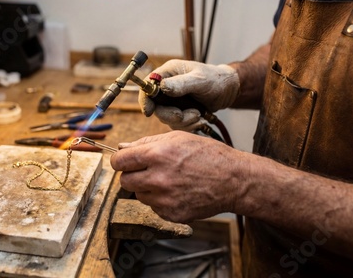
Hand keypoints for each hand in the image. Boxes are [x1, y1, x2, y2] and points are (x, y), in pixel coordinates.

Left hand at [110, 131, 247, 222]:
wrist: (233, 180)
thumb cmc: (208, 155)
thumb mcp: (177, 138)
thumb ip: (146, 143)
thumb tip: (123, 147)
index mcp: (157, 155)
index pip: (119, 161)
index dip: (120, 160)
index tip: (124, 161)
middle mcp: (158, 178)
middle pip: (124, 181)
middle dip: (132, 175)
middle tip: (147, 171)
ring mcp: (164, 199)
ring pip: (139, 195)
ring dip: (147, 188)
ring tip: (169, 180)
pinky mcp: (171, 214)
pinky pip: (154, 207)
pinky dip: (160, 201)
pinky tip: (177, 191)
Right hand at [139, 60, 238, 130]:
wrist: (227, 90)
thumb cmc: (215, 79)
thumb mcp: (199, 79)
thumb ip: (181, 84)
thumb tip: (162, 87)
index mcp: (167, 73)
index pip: (147, 86)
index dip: (145, 99)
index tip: (149, 111)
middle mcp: (166, 87)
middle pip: (155, 106)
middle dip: (169, 114)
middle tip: (183, 115)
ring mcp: (172, 101)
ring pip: (166, 117)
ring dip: (182, 121)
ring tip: (198, 114)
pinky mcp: (179, 111)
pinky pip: (176, 124)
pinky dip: (187, 125)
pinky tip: (199, 119)